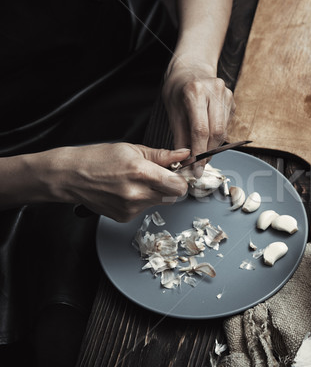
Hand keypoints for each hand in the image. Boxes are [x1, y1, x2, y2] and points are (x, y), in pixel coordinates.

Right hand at [46, 143, 190, 221]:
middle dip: (171, 187)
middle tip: (159, 176)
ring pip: (159, 203)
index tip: (178, 174)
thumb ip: (162, 155)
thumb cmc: (97, 159)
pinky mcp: (125, 217)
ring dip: (156, 193)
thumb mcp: (132, 149)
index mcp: (142, 173)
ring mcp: (131, 208)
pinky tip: (127, 190)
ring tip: (137, 181)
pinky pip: (144, 209)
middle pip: (173, 197)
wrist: (70, 176)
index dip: (181, 179)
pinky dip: (141, 201)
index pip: (179, 186)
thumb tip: (183, 154)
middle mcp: (138, 194)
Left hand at [162, 57, 234, 176]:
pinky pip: (226, 125)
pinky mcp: (232, 100)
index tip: (195, 168)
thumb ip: (180, 137)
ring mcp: (226, 94)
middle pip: (216, 132)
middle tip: (199, 166)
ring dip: (213, 147)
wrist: (191, 67)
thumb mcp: (172, 111)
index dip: (199, 152)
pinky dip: (217, 137)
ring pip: (223, 131)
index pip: (201, 129)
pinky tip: (207, 137)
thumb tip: (186, 161)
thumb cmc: (178, 88)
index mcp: (196, 91)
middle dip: (207, 153)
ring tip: (201, 154)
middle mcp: (215, 91)